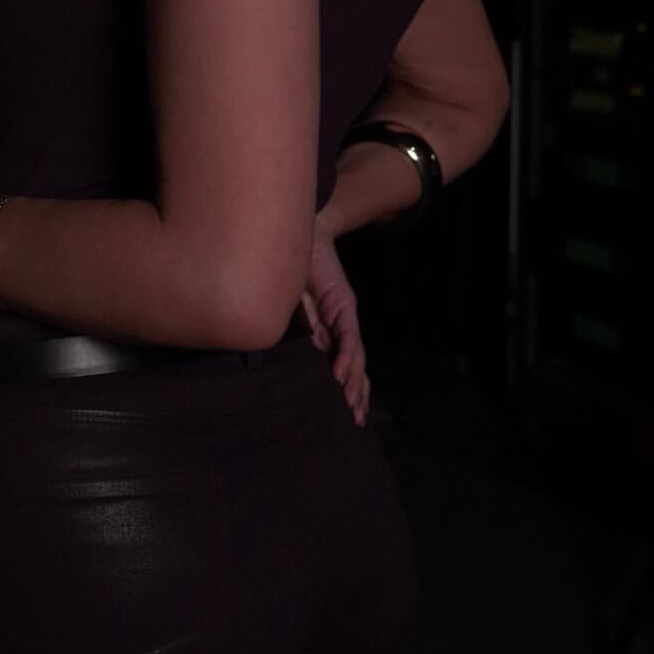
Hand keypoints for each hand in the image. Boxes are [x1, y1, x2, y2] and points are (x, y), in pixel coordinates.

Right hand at [300, 218, 370, 425]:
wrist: (305, 233)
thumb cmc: (296, 268)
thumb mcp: (296, 306)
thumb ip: (302, 330)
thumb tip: (307, 357)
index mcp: (331, 325)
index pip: (344, 360)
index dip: (348, 385)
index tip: (348, 412)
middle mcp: (343, 323)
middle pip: (356, 364)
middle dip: (357, 393)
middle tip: (355, 420)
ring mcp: (345, 314)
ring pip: (355, 355)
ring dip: (353, 382)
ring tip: (351, 406)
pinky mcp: (343, 303)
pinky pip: (346, 336)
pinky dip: (344, 357)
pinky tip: (339, 376)